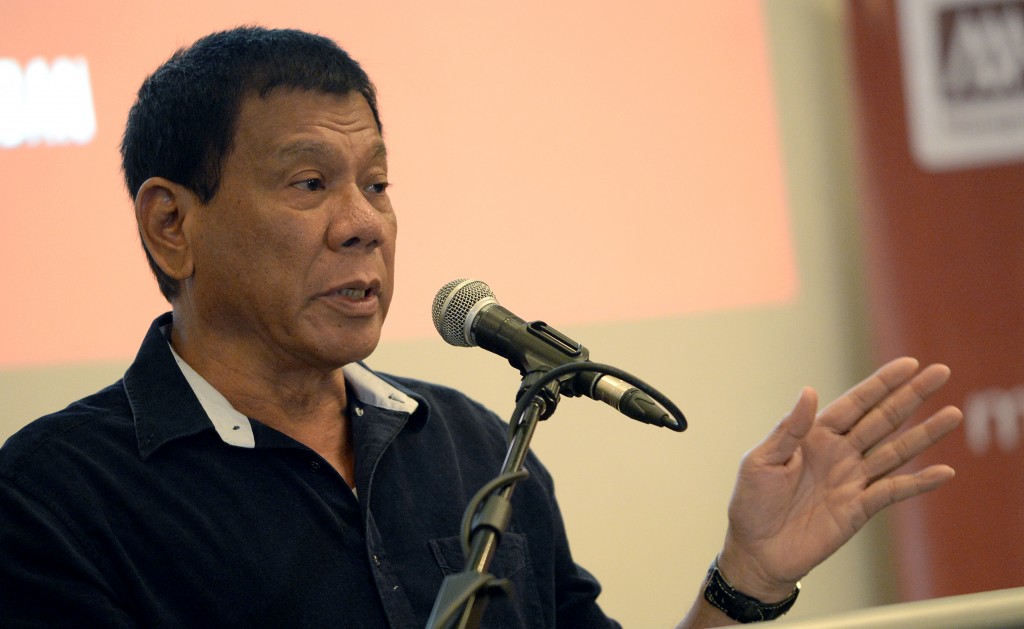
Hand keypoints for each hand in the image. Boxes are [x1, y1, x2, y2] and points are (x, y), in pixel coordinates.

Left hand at [717, 357, 962, 601]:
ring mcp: (852, 480)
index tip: (910, 364)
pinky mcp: (858, 509)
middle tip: (942, 373)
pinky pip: (893, 492)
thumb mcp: (761, 461)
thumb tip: (809, 391)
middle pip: (882, 419)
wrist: (755, 551)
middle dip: (911, 396)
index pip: (855, 403)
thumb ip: (789, 429)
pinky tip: (944, 471)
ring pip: (895, 451)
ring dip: (924, 433)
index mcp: (814, 435)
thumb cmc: (751, 503)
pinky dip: (919, 482)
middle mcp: (839, 453)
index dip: (882, 384)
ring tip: (952, 413)